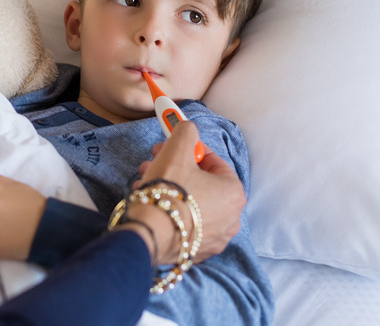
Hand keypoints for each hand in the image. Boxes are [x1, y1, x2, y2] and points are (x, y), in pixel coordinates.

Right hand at [134, 122, 244, 262]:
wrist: (149, 233)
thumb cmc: (167, 190)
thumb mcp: (177, 148)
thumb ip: (186, 132)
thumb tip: (187, 128)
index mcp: (234, 193)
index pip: (214, 162)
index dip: (190, 151)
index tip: (171, 148)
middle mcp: (232, 219)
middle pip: (201, 184)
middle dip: (175, 170)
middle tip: (154, 163)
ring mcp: (215, 239)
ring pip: (191, 204)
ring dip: (169, 189)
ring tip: (145, 183)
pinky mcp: (196, 252)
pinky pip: (185, 224)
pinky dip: (171, 212)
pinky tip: (151, 204)